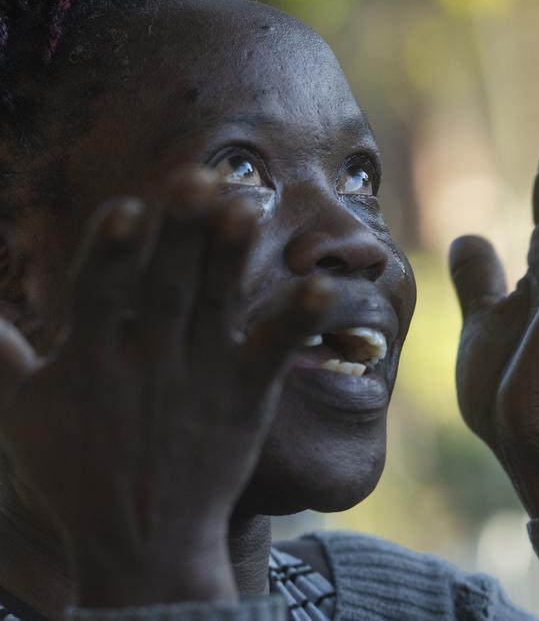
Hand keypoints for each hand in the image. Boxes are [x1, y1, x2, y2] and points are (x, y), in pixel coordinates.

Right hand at [0, 168, 331, 606]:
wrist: (143, 546)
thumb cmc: (78, 472)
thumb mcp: (25, 416)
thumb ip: (2, 359)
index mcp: (91, 363)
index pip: (97, 298)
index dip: (108, 254)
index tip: (124, 208)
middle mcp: (148, 366)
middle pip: (166, 288)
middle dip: (181, 233)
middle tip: (199, 177)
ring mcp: (201, 379)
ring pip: (218, 306)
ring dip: (233, 256)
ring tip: (249, 205)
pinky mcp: (245, 395)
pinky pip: (274, 351)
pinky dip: (298, 320)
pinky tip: (323, 287)